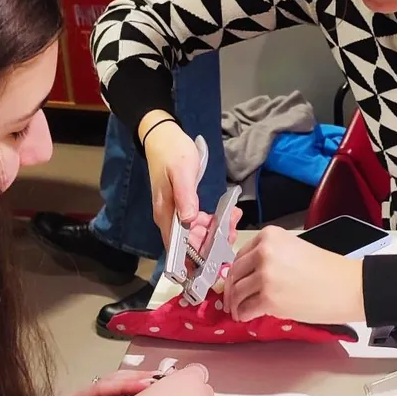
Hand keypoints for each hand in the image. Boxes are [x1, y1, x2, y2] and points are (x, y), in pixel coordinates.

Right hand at [142, 115, 240, 259]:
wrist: (162, 136)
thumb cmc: (172, 152)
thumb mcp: (182, 172)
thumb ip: (185, 196)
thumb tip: (190, 221)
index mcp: (166, 214)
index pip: (177, 249)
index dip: (195, 259)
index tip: (217, 257)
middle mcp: (168, 219)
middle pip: (190, 244)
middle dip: (212, 242)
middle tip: (232, 228)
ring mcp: (176, 214)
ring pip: (196, 234)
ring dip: (215, 231)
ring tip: (233, 217)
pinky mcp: (182, 208)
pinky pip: (198, 223)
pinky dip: (212, 222)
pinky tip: (227, 214)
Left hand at [223, 226, 364, 322]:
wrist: (348, 287)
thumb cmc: (328, 271)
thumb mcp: (294, 250)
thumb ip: (270, 257)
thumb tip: (249, 275)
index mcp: (270, 236)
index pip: (240, 255)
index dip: (236, 272)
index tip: (234, 281)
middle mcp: (264, 253)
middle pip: (234, 274)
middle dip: (231, 290)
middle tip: (232, 300)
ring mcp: (265, 276)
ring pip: (237, 293)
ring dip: (236, 305)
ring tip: (240, 311)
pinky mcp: (268, 299)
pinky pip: (245, 309)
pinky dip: (243, 315)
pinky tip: (247, 317)